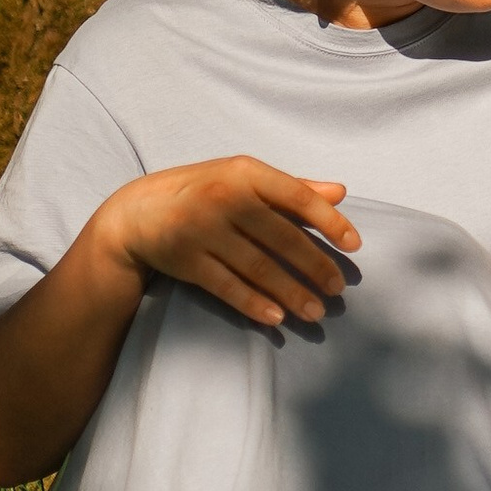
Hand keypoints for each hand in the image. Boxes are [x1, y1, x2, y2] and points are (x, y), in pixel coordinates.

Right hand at [93, 156, 359, 328]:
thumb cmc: (203, 192)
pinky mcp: (186, 261)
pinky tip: (277, 318)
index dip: (329, 222)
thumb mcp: (242, 179)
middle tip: (338, 290)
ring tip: (316, 312)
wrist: (137, 213)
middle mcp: (224, 199)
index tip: (354, 245)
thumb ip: (291, 187)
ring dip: (291, 293)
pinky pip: (228, 287)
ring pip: (258, 268)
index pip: (297, 196)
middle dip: (315, 266)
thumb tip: (340, 192)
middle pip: (281, 238)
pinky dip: (254, 304)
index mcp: (245, 172)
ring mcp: (203, 231)